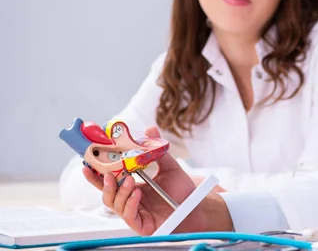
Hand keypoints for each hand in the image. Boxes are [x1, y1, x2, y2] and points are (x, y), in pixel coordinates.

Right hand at [83, 126, 232, 234]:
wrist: (195, 206)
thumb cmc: (181, 189)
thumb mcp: (169, 167)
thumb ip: (157, 151)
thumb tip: (150, 129)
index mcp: (131, 186)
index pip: (109, 180)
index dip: (96, 173)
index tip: (87, 163)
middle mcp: (129, 200)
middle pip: (106, 192)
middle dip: (102, 183)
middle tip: (106, 173)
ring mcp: (133, 213)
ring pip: (115, 204)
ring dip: (119, 191)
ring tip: (130, 181)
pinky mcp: (140, 225)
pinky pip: (129, 215)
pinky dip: (130, 204)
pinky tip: (137, 194)